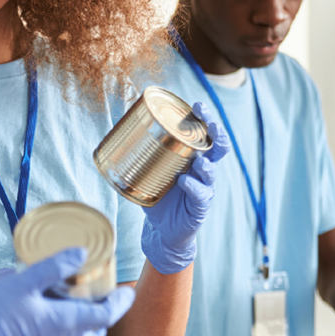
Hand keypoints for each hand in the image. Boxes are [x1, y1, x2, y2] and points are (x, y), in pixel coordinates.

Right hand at [0, 248, 135, 335]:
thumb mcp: (24, 280)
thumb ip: (54, 267)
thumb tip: (81, 253)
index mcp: (63, 322)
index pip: (104, 317)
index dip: (119, 304)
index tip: (127, 293)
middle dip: (104, 320)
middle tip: (104, 299)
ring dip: (85, 327)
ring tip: (80, 307)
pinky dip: (66, 332)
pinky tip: (53, 316)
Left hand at [142, 102, 229, 273]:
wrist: (161, 229)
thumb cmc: (156, 194)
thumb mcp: (147, 170)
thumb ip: (137, 151)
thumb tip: (117, 126)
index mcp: (190, 157)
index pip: (202, 134)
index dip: (204, 119)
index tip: (197, 105)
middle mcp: (201, 169)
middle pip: (217, 148)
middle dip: (217, 135)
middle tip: (211, 124)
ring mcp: (204, 187)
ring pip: (212, 172)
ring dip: (207, 164)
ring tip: (200, 160)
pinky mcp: (200, 206)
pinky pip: (201, 194)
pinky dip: (193, 187)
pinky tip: (184, 182)